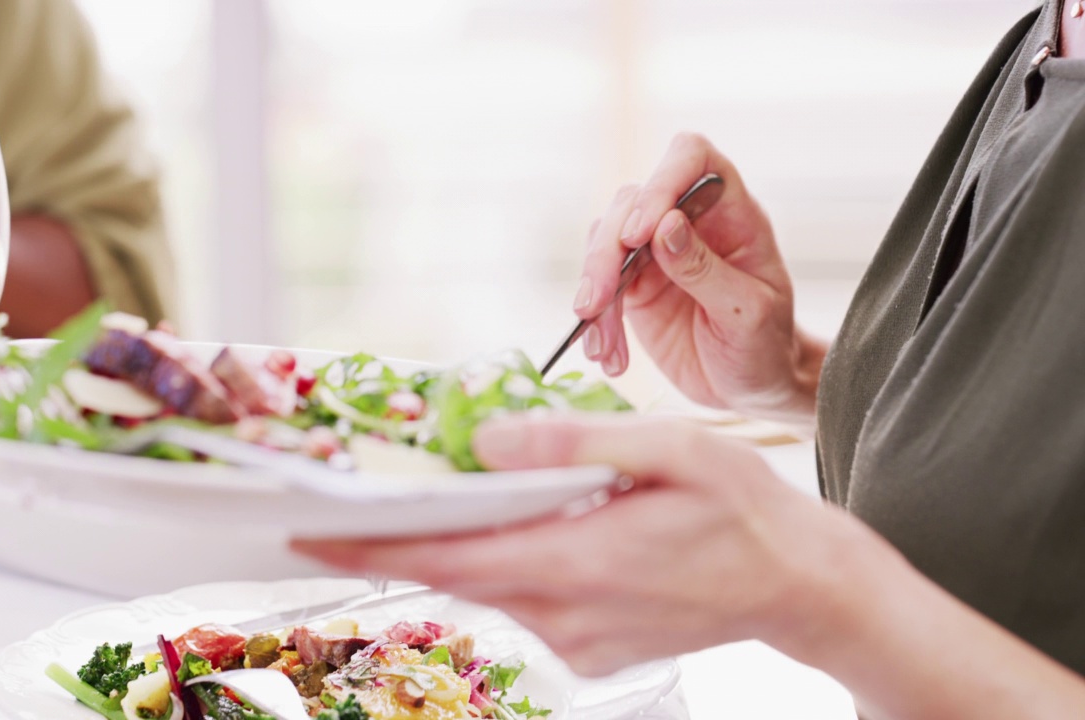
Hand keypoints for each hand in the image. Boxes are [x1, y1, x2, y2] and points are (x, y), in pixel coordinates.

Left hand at [294, 413, 862, 676]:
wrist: (801, 586)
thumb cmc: (744, 510)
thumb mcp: (672, 450)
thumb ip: (576, 443)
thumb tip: (490, 439)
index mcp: (578, 560)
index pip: (447, 559)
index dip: (371, 547)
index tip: (309, 532)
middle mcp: (567, 613)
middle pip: (453, 576)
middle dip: (394, 543)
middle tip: (342, 506)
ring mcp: (578, 639)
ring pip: (489, 588)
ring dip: (456, 550)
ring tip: (430, 504)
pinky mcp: (590, 648)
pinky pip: (525, 603)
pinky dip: (506, 566)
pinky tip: (526, 530)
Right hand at [577, 134, 823, 424]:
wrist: (750, 387)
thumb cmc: (765, 347)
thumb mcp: (748, 313)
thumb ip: (705, 269)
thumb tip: (664, 225)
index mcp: (732, 214)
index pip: (693, 158)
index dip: (662, 181)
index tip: (640, 234)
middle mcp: (688, 222)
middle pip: (631, 202)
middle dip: (607, 252)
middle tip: (600, 301)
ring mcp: (655, 252)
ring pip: (604, 240)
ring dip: (593, 289)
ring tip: (601, 343)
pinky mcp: (633, 286)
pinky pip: (598, 287)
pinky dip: (594, 322)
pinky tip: (606, 355)